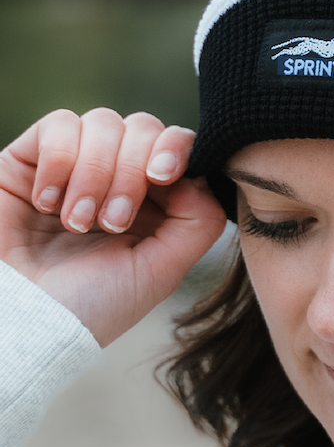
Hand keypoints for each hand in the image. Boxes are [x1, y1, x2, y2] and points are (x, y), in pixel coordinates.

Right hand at [0, 108, 226, 346]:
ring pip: (105, 123)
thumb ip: (198, 220)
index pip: (179, 145)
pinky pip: (59, 123)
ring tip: (76, 223)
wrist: (17, 324)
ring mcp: (75, 164)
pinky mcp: (30, 158)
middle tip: (112, 221)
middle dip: (132, 171)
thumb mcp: (161, 270)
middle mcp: (118, 176)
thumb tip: (202, 173)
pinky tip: (46, 204)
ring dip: (95, 173)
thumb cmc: (88, 306)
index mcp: (155, 200)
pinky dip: (60, 161)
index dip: (177, 149)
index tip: (163, 175)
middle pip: (145, 127)